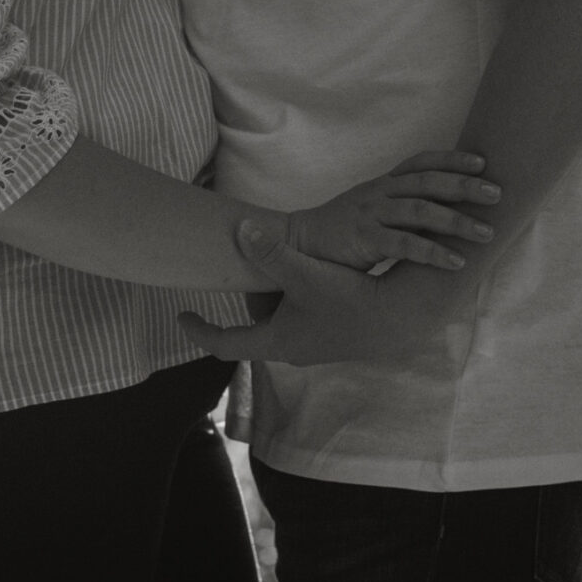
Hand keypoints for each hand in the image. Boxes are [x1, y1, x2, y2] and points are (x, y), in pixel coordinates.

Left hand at [180, 216, 471, 365]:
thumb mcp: (303, 271)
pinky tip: (305, 273)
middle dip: (243, 302)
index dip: (199, 330)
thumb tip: (239, 230)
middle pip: (252, 328)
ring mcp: (313, 346)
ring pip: (278, 321)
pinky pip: (299, 318)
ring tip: (272, 267)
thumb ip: (270, 252)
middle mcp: (290, 350)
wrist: (399, 317)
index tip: (181, 317)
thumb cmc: (347, 298)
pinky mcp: (331, 337)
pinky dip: (292, 298)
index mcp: (275, 341)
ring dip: (270, 299)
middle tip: (236, 272)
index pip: (224, 343)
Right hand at [281, 150, 498, 272]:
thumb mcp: (371, 211)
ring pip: (421, 211)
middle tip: (497, 193)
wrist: (296, 246)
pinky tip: (456, 262)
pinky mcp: (363, 239)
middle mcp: (379, 193)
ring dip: (457, 221)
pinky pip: (404, 245)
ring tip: (487, 232)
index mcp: (382, 185)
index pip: (420, 162)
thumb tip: (441, 207)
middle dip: (465, 185)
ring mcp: (370, 214)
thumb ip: (400, 207)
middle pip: (428, 182)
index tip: (482, 161)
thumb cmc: (340, 233)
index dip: (451, 158)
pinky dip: (433, 252)